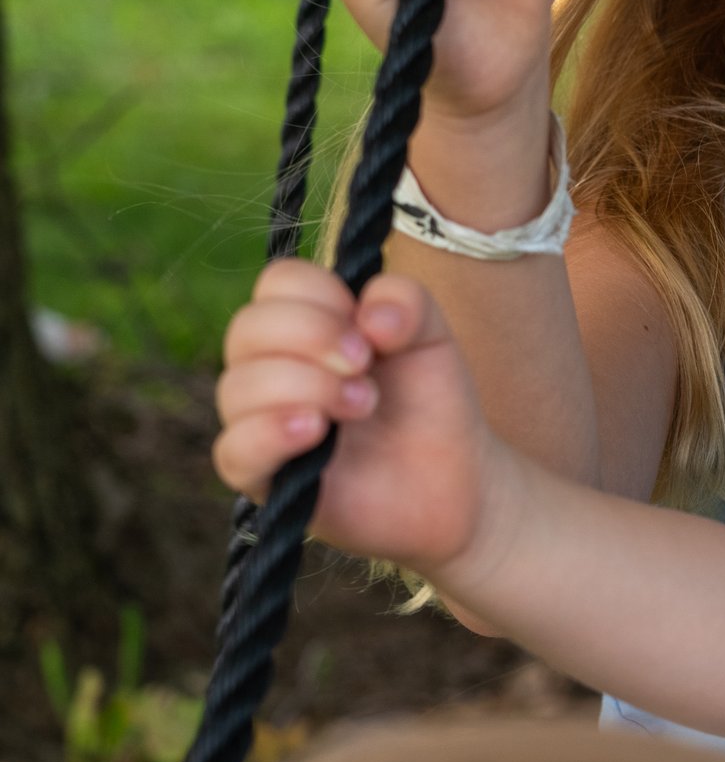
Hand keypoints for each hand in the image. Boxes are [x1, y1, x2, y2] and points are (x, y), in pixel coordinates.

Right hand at [213, 259, 497, 576]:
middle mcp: (269, 366)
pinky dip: (271, 433)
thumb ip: (406, 301)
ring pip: (237, 386)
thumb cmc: (430, 402)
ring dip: (308, 387)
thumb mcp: (432, 336)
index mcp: (304, 323)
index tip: (370, 331)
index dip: (323, 297)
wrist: (454, 479)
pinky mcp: (261, 477)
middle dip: (313, 338)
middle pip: (248, 328)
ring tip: (364, 406)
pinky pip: (234, 449)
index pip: (279, 282)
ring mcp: (259, 421)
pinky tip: (315, 433)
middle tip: (365, 365)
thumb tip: (368, 315)